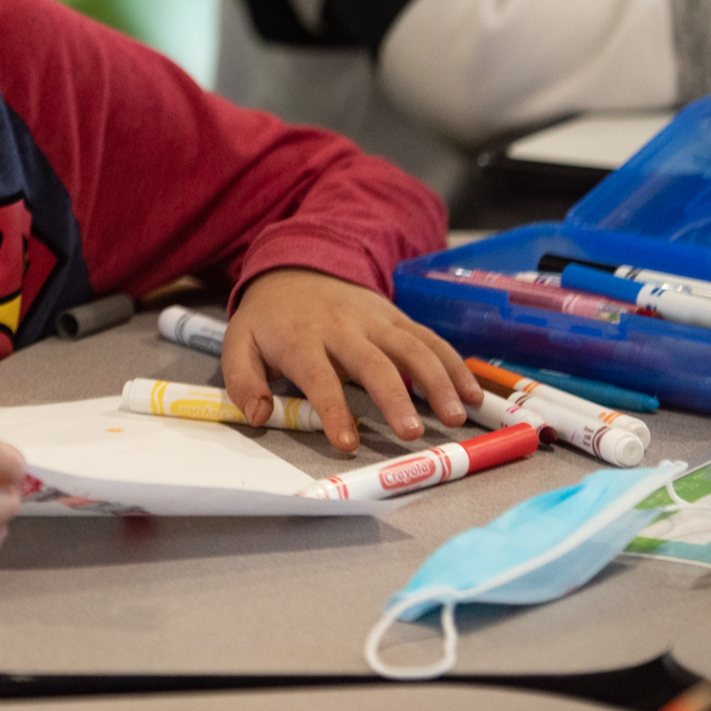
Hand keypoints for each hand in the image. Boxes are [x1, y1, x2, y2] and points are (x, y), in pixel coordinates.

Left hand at [222, 267, 480, 452]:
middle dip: (395, 398)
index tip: (348, 444)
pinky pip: (429, 339)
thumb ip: (242, 380)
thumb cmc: (268, 319)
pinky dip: (454, 364)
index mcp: (301, 339)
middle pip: (374, 362)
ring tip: (455, 416)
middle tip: (412, 433)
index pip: (319, 377)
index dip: (333, 410)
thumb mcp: (238, 344)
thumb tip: (257, 415)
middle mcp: (342, 327)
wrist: (294, 267)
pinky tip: (472, 393)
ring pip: (412, 347)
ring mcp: (374, 319)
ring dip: (437, 381)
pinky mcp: (396, 317)